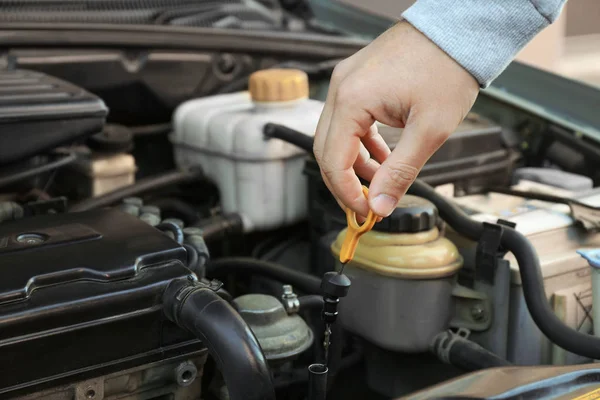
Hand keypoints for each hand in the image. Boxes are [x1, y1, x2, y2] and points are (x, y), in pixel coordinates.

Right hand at [313, 21, 478, 217]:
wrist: (458, 29)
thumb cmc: (448, 66)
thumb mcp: (429, 129)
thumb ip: (400, 172)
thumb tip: (380, 204)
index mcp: (352, 99)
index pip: (332, 161)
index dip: (346, 193)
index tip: (366, 211)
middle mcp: (341, 87)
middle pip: (326, 150)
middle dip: (344, 182)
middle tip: (367, 203)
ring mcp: (347, 81)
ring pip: (335, 137)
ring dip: (353, 165)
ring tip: (380, 182)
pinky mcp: (358, 81)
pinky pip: (348, 121)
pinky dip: (361, 144)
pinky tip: (382, 157)